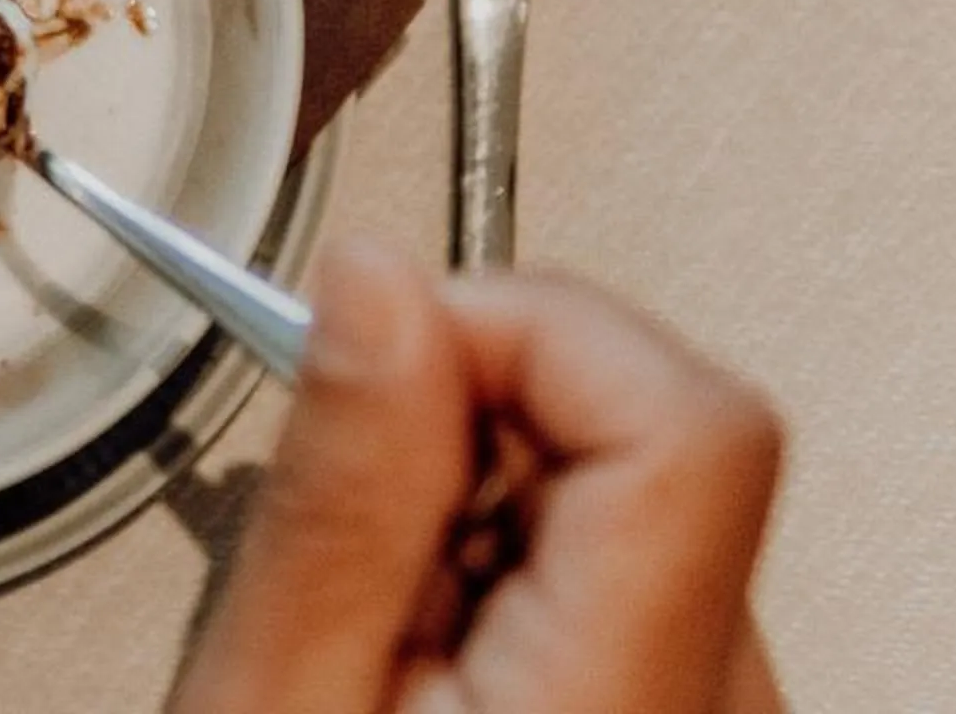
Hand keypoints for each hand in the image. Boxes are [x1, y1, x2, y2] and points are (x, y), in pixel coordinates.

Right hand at [171, 242, 787, 713]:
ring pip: (639, 503)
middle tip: (351, 527)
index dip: (528, 332)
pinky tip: (429, 656)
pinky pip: (635, 581)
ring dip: (489, 502)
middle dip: (478, 422)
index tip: (388, 357)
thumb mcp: (265, 708)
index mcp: (624, 712)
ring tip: (382, 619)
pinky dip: (516, 571)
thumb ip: (342, 496)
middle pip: (661, 438)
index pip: (689, 420)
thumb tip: (379, 285)